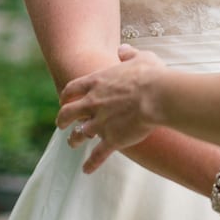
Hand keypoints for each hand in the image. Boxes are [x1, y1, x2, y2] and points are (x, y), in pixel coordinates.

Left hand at [57, 44, 164, 170]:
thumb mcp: (141, 57)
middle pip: (68, 113)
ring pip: (79, 134)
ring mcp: (100, 123)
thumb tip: (122, 49)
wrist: (158, 96)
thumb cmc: (151, 75)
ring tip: (72, 143)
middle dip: (63, 119)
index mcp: (97, 82)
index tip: (64, 99)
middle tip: (62, 123)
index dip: (66, 95)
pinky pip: (97, 155)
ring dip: (73, 139)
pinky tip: (86, 170)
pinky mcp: (112, 140)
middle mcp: (93, 103)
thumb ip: (128, 54)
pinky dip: (91, 163)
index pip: (72, 88)